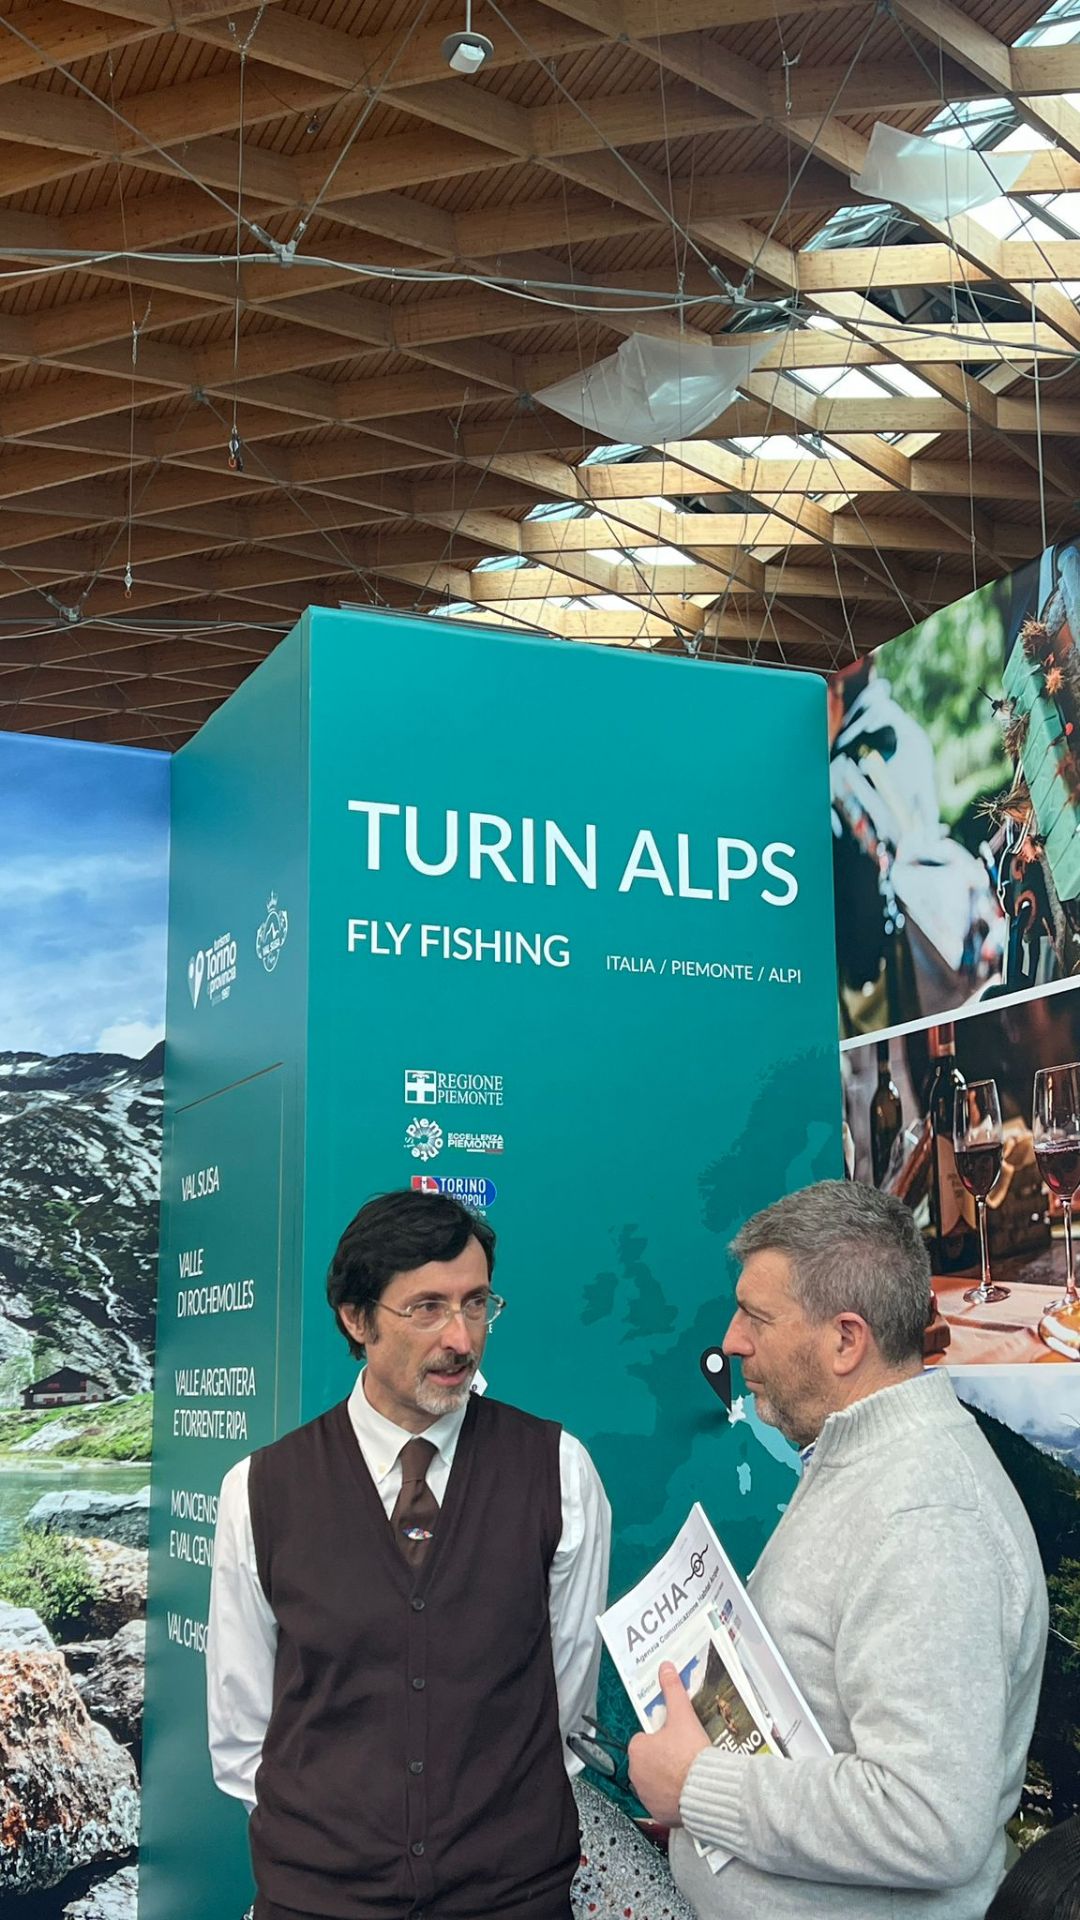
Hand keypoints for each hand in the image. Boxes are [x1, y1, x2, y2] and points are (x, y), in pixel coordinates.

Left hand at [628, 1661, 709, 1826]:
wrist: (707, 1791)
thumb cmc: (691, 1755)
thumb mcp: (682, 1715)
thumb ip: (672, 1690)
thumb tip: (666, 1669)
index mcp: (637, 1748)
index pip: (645, 1738)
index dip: (662, 1737)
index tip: (676, 1739)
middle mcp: (636, 1774)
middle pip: (649, 1760)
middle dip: (664, 1758)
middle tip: (684, 1754)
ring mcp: (646, 1796)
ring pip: (655, 1781)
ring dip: (667, 1778)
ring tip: (688, 1772)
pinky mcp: (658, 1813)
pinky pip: (663, 1802)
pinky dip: (672, 1798)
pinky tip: (687, 1791)